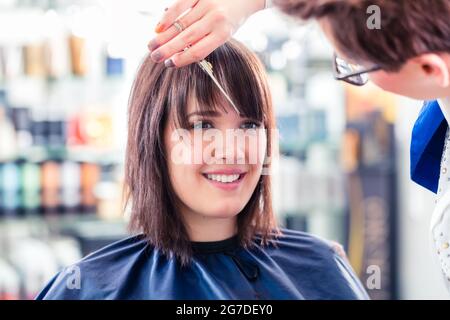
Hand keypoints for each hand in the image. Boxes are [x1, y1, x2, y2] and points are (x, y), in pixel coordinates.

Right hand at [148, 0, 264, 67]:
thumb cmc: (232, 17)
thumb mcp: (224, 33)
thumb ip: (204, 41)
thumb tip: (178, 52)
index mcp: (223, 34)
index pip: (199, 50)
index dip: (182, 59)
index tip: (169, 64)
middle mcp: (215, 19)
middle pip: (187, 38)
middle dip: (168, 49)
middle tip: (154, 57)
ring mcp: (207, 5)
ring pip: (181, 24)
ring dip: (164, 36)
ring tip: (151, 46)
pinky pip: (180, 5)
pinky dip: (168, 17)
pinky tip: (158, 27)